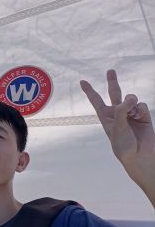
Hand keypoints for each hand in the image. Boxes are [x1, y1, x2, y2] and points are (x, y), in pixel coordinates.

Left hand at [80, 69, 154, 186]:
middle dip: (113, 81)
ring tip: (132, 114)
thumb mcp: (118, 127)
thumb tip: (131, 97)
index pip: (96, 100)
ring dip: (131, 102)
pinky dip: (141, 109)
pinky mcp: (143, 115)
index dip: (89, 90)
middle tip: (110, 70)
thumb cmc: (124, 145)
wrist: (140, 156)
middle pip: (114, 93)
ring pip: (130, 98)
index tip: (82, 81)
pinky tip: (140, 117)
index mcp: (105, 117)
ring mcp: (131, 113)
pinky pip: (142, 105)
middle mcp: (117, 113)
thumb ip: (122, 110)